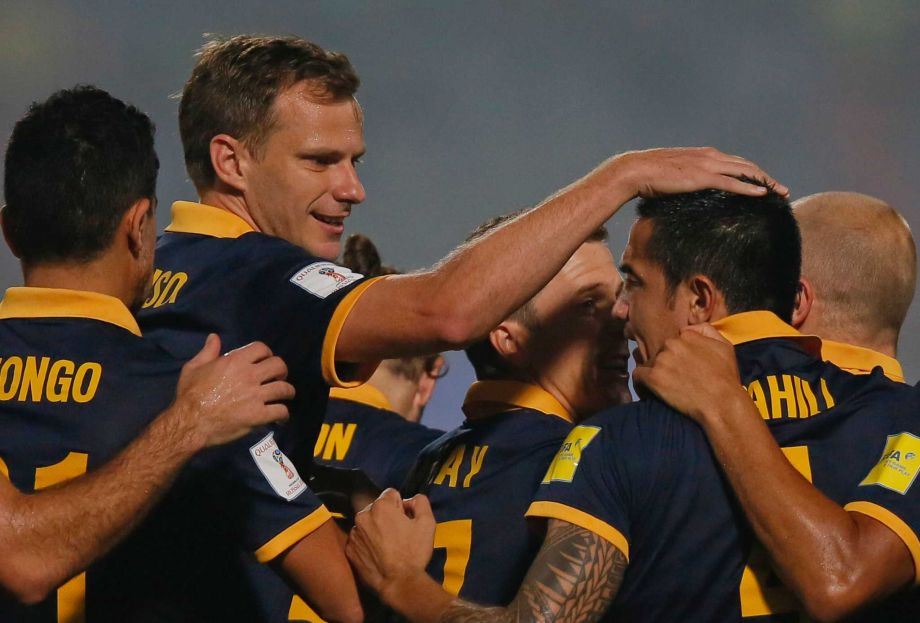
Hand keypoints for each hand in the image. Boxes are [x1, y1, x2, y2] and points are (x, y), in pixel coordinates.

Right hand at [171, 334, 293, 447]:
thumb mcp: (194, 367)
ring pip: (284, 388)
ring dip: (287, 392)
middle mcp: (249, 375)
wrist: (189, 422)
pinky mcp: (258, 415)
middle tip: (278, 378)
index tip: (265, 361)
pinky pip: (281, 411)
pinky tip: (281, 417)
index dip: (266, 354)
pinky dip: (283, 414)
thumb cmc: (190, 395)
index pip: (262, 348)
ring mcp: (255, 396)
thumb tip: (214, 337)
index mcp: (235, 361)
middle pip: (279, 365)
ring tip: (285, 396)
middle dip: (282, 371)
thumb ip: (208, 352)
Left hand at [346, 489, 435, 598]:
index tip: (405, 521)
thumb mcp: (427, 522)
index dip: (401, 506)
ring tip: (388, 547)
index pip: (391, 494)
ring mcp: (354, 533)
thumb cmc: (414, 552)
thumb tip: (409, 500)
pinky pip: (360, 539)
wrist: (399, 583)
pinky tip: (378, 554)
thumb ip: (420, 501)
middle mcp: (363, 516)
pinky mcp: (349, 549)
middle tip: (398, 535)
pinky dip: (367, 543)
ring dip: (376, 529)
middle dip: (387, 517)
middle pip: (377, 508)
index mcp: (381, 506)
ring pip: (367, 523)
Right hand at [606, 147, 788, 198]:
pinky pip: (732, 182)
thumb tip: (689, 191)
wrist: (635, 170)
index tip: (765, 184)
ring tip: (780, 193)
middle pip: (747, 165)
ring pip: (745, 171)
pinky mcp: (702, 177)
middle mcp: (710, 156)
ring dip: (765, 182)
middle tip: (781, 190)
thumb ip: (686, 180)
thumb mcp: (673, 175)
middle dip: (767, 177)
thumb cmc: (649, 176)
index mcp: (704, 155)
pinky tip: (763, 194)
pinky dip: (749, 188)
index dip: (753, 173)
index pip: (736, 162)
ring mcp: (707, 165)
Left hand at [632, 324, 748, 423]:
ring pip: (649, 363)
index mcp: (686, 335)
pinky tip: (648, 391)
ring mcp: (661, 360)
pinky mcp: (653, 377)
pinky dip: (641, 383)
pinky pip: (637, 375)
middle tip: (674, 379)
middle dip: (665, 363)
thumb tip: (686, 329)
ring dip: (654, 373)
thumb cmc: (726, 377)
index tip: (680, 366)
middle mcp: (671, 344)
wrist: (722, 403)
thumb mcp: (725, 346)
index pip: (674, 341)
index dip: (676, 355)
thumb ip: (706, 330)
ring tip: (664, 387)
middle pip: (660, 352)